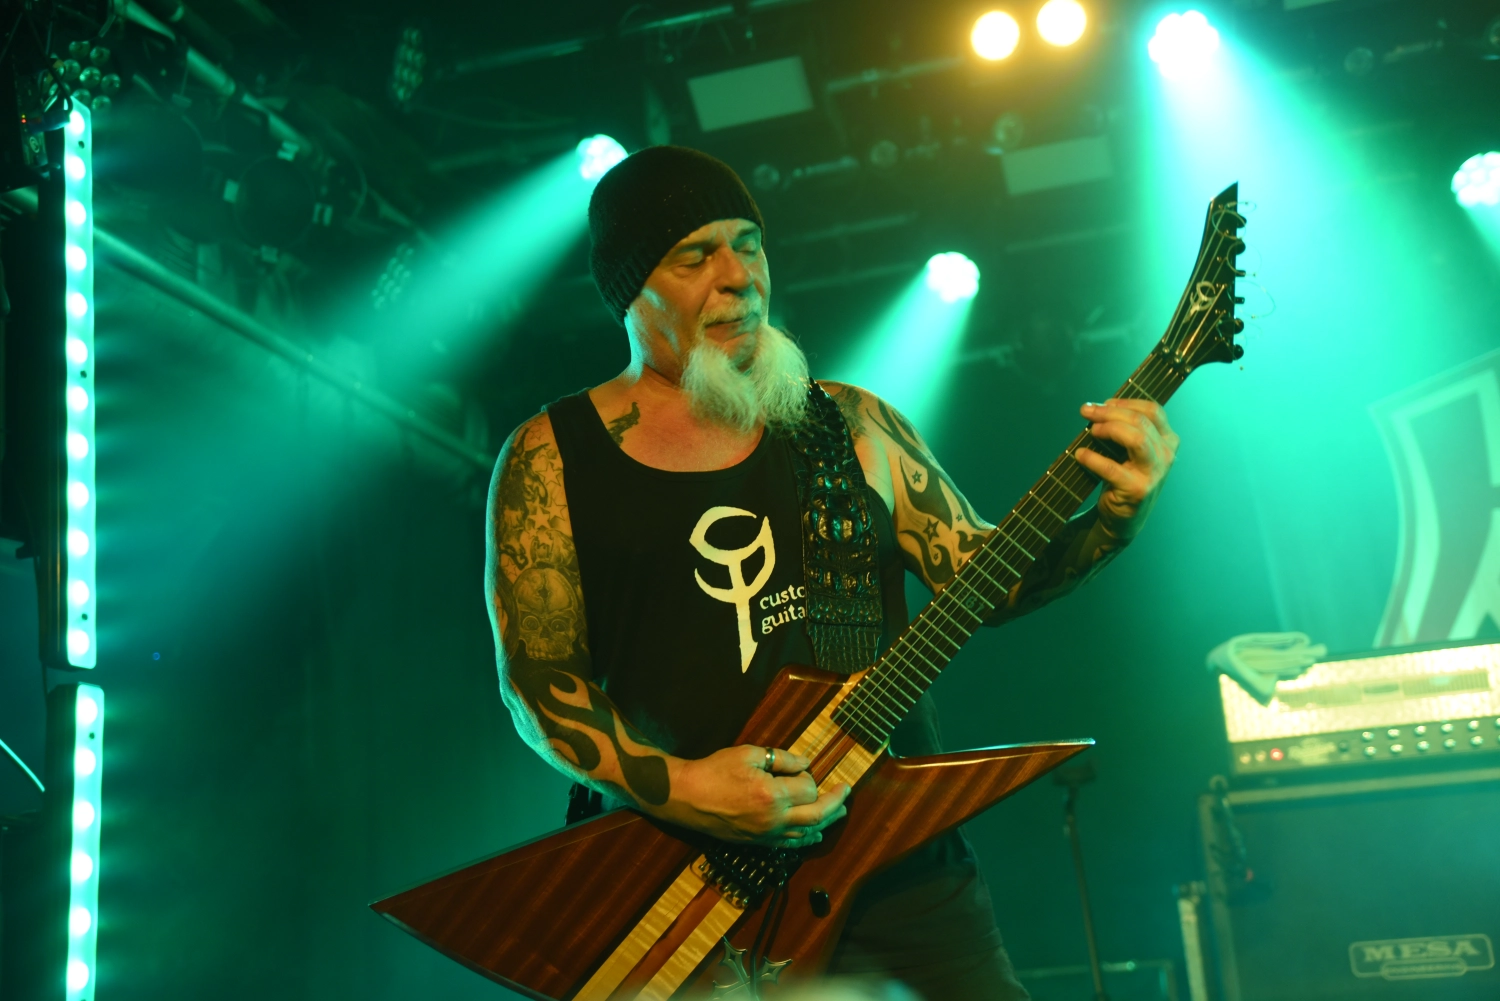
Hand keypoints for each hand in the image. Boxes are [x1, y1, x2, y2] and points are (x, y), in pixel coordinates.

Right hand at [662, 744, 849, 848]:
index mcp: (772, 795)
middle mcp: (773, 819)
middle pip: (816, 815)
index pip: (809, 789)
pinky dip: (807, 838)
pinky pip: (791, 844)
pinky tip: (814, 832)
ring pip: (807, 834)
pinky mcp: (758, 842)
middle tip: (847, 792)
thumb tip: (806, 764)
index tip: (800, 770)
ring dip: (826, 822)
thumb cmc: (715, 771)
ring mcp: (766, 834)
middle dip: (836, 803)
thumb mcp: (749, 754)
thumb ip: (782, 759)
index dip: (809, 777)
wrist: (687, 797)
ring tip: (839, 812)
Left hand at [1074, 399, 1178, 540]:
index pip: (1153, 411)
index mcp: (1167, 441)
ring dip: (1109, 429)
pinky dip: (1092, 458)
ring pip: (1136, 438)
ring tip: (1091, 431)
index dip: (1126, 402)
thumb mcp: (1132, 452)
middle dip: (1110, 412)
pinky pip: (1111, 468)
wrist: (1124, 519)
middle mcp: (1166, 456)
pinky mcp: (1137, 490)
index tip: (1103, 403)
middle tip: (1087, 412)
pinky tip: (1080, 455)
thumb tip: (1097, 408)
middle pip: (1140, 421)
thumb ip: (1125, 430)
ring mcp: (1154, 474)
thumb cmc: (1125, 478)